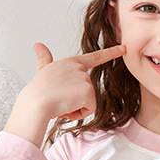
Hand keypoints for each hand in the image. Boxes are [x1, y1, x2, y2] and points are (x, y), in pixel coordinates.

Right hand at [5, 42, 125, 144]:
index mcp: (70, 62)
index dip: (110, 53)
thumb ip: (44, 59)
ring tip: (61, 103)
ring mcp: (84, 78)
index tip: (123, 48)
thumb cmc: (37, 92)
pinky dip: (79, 114)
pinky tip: (67, 109)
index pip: (94, 57)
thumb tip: (37, 45)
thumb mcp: (42, 71)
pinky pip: (90, 109)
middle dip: (75, 100)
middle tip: (59, 99)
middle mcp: (79, 68)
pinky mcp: (88, 91)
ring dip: (76, 108)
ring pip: (88, 101)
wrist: (35, 104)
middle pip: (87, 90)